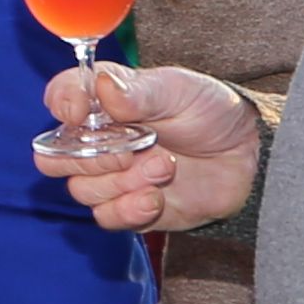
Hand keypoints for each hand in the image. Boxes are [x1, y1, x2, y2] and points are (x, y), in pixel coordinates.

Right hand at [41, 64, 262, 228]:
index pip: (61, 96)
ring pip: (83, 191)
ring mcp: (111, 176)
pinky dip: (129, 210)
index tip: (81, 112)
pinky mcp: (129, 208)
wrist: (247, 154)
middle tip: (133, 150)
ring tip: (164, 167)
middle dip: (94, 158)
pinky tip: (155, 197)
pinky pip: (107, 217)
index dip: (63, 104)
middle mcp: (99, 139)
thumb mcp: (180, 89)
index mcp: (104, 100)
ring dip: (123, 183)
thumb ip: (140, 91)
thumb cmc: (211, 111)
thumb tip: (101, 86)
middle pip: (56, 157)